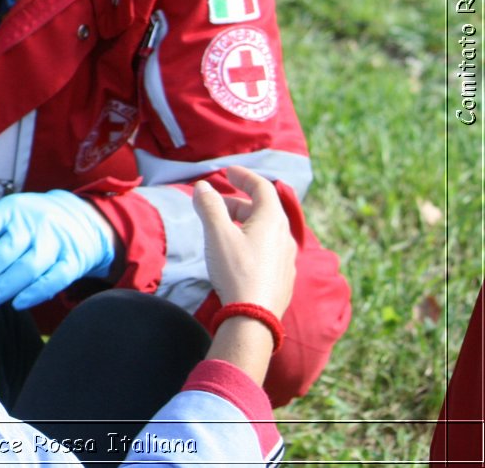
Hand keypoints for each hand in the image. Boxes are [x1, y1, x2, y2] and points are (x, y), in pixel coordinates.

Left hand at [0, 190, 115, 311]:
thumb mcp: (1, 213)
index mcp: (8, 211)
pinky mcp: (73, 260)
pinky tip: (16, 304)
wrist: (83, 217)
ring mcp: (54, 242)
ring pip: (26, 269)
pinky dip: (36, 292)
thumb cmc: (31, 219)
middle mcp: (31, 225)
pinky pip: (55, 278)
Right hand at [192, 166, 296, 317]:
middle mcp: (285, 237)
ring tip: (224, 229)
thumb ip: (209, 206)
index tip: (228, 171)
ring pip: (267, 231)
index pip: (262, 187)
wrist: (254, 318)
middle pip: (264, 209)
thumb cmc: (236, 271)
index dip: (244, 176)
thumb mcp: (217, 234)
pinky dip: (252, 241)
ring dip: (246, 222)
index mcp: (272, 221)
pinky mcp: (283, 278)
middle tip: (216, 203)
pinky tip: (239, 254)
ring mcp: (287, 259)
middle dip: (239, 202)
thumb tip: (203, 186)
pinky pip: (269, 249)